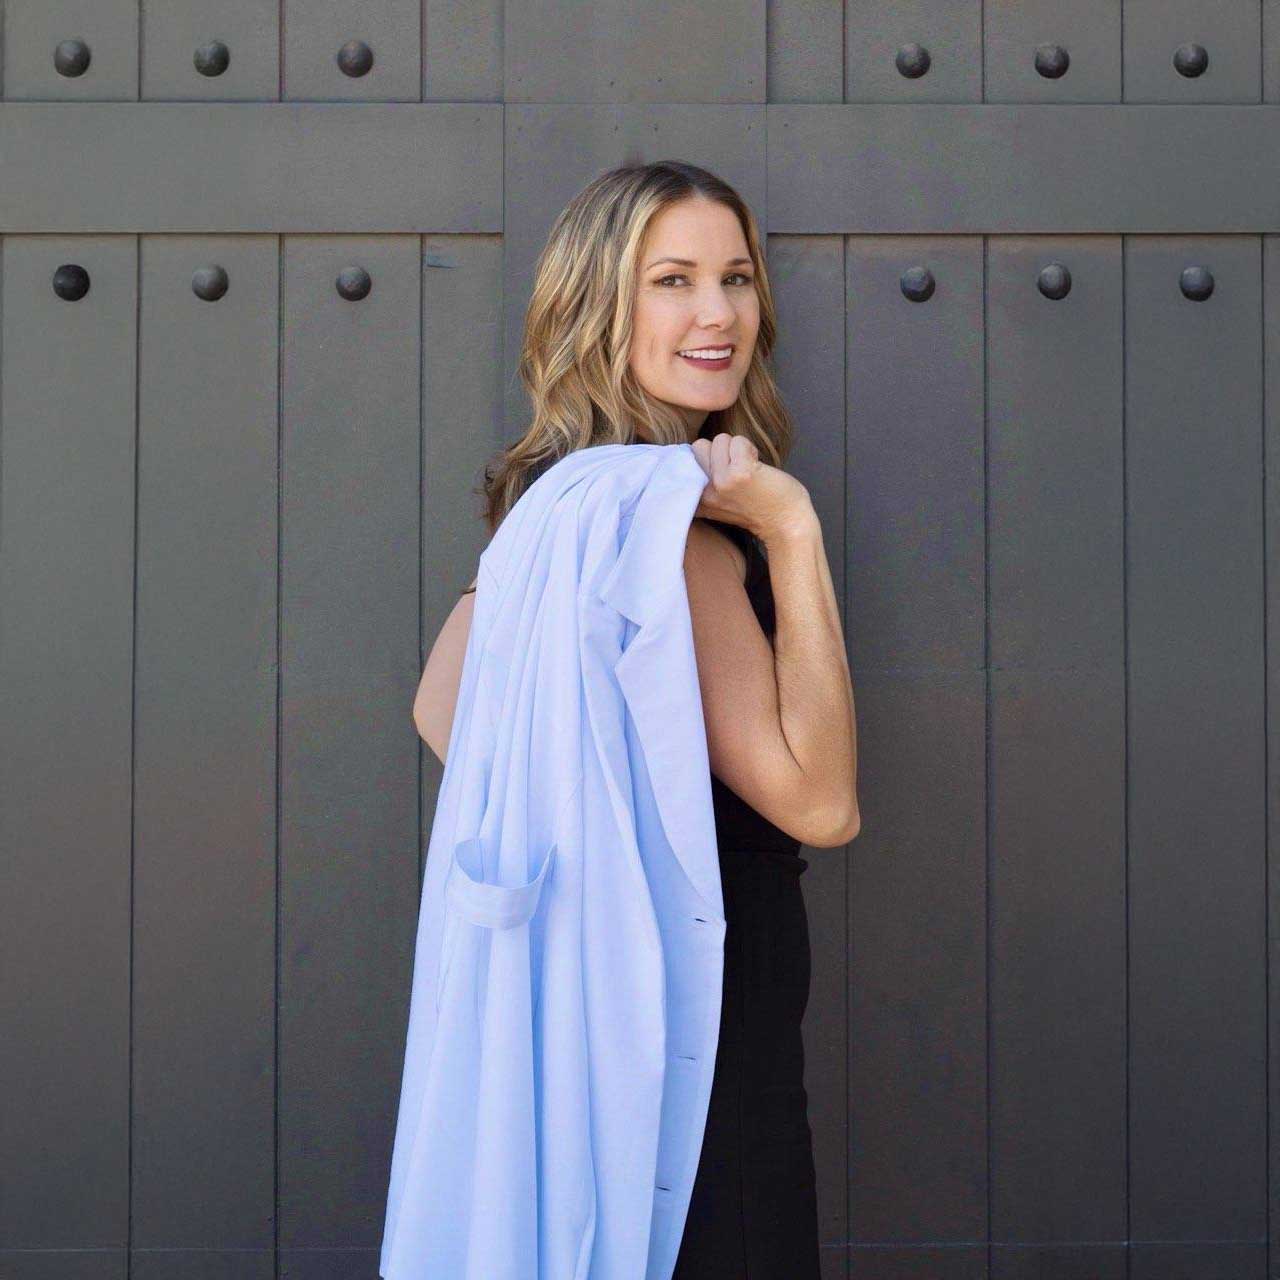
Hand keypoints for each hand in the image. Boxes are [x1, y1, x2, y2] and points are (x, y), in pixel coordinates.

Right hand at [690, 432, 813, 540]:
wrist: (786, 525)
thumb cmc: (758, 509)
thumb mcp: (719, 502)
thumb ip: (705, 483)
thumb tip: (698, 449)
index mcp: (696, 500)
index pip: (684, 461)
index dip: (707, 459)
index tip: (723, 474)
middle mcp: (703, 492)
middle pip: (699, 446)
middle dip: (721, 450)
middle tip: (737, 468)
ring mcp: (721, 482)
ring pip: (719, 440)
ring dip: (737, 448)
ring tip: (749, 468)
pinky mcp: (740, 474)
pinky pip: (738, 441)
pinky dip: (750, 448)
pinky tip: (758, 467)